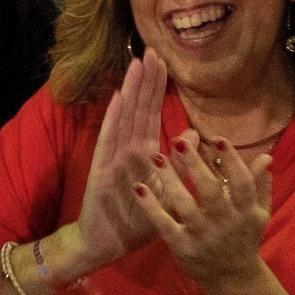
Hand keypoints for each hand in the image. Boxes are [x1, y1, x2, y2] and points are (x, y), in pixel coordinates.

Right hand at [69, 54, 168, 274]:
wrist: (105, 245)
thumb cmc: (136, 221)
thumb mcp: (166, 191)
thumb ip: (178, 163)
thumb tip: (193, 134)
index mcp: (144, 153)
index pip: (152, 113)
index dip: (157, 88)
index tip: (164, 61)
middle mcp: (128, 150)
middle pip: (139, 108)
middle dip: (146, 80)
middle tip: (152, 49)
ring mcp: (113, 158)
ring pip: (125, 117)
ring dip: (131, 90)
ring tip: (137, 63)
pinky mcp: (102, 170)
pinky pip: (108, 140)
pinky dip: (113, 118)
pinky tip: (118, 96)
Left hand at [139, 129, 272, 291]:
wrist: (232, 279)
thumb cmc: (245, 238)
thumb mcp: (259, 213)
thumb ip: (260, 185)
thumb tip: (265, 157)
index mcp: (246, 212)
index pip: (241, 183)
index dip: (232, 161)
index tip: (217, 139)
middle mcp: (225, 223)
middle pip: (209, 190)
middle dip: (195, 165)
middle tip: (179, 142)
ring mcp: (202, 236)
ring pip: (185, 205)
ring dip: (170, 180)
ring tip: (157, 157)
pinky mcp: (182, 248)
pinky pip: (164, 225)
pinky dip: (151, 207)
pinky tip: (139, 188)